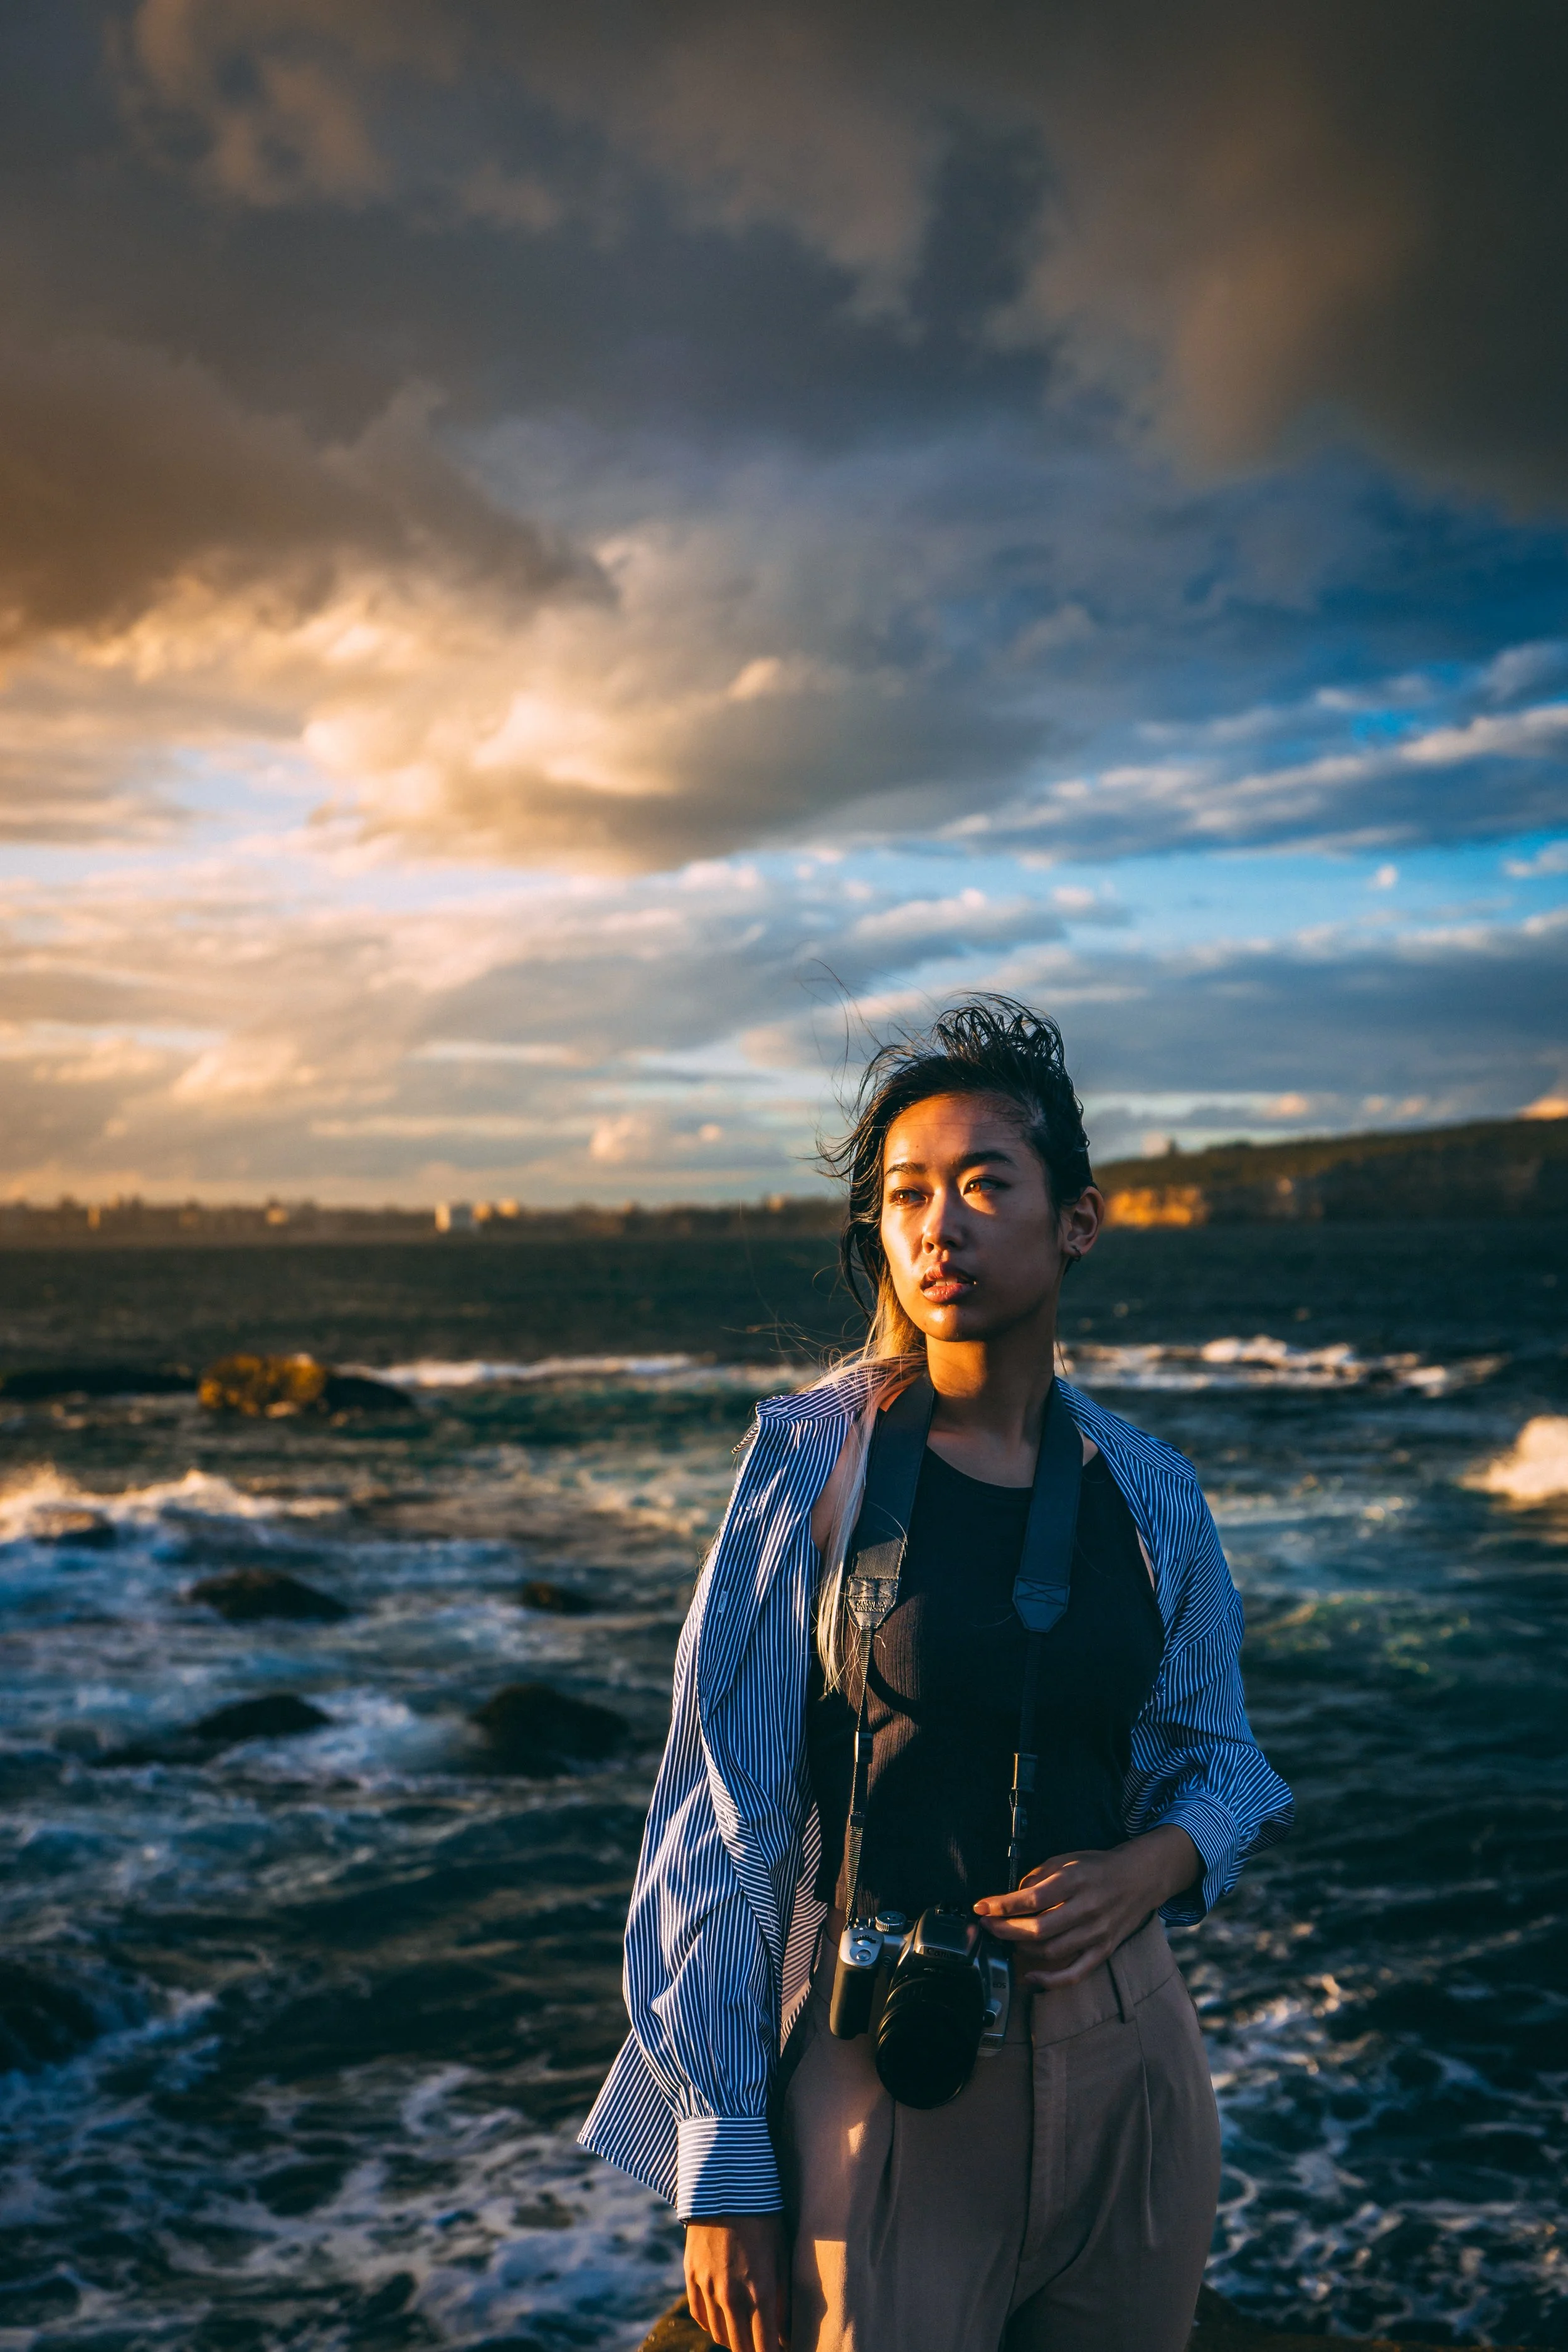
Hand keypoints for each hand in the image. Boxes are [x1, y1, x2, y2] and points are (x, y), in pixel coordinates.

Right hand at [684, 2214, 788, 2351]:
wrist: (727, 2184)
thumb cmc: (764, 2218)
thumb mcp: (782, 2256)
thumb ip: (784, 2300)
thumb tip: (786, 2336)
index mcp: (759, 2291)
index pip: (764, 2348)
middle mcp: (730, 2295)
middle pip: (740, 2347)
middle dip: (753, 2351)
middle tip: (763, 2344)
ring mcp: (707, 2287)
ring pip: (719, 2335)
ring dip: (733, 2340)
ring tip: (746, 2333)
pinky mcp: (691, 2276)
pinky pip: (700, 2315)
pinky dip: (712, 2323)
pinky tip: (724, 2318)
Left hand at [973, 1826, 1200, 1989]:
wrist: (1140, 1878)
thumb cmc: (1097, 1868)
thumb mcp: (1066, 1860)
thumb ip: (1038, 1877)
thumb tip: (1011, 1897)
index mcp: (1075, 1880)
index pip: (1031, 1899)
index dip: (1002, 1906)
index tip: (981, 1908)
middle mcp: (1087, 1908)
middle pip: (1038, 1929)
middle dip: (1006, 1929)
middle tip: (987, 1926)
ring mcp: (1097, 1933)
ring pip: (1051, 1951)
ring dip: (1022, 1948)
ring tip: (1007, 1939)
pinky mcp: (1104, 1950)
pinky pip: (1075, 1973)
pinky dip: (1050, 1980)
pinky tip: (1030, 1976)